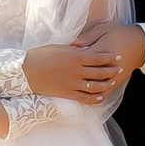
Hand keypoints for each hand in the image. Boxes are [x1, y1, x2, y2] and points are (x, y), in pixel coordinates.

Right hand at [25, 25, 144, 104]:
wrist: (25, 71)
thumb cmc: (39, 55)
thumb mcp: (58, 47)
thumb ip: (73, 49)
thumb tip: (85, 48)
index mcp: (75, 56)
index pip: (98, 57)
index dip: (110, 58)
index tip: (118, 57)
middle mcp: (76, 71)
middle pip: (100, 72)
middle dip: (112, 70)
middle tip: (120, 69)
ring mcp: (72, 83)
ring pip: (95, 86)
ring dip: (106, 84)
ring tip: (112, 82)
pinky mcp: (66, 94)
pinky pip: (84, 98)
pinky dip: (94, 97)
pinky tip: (100, 96)